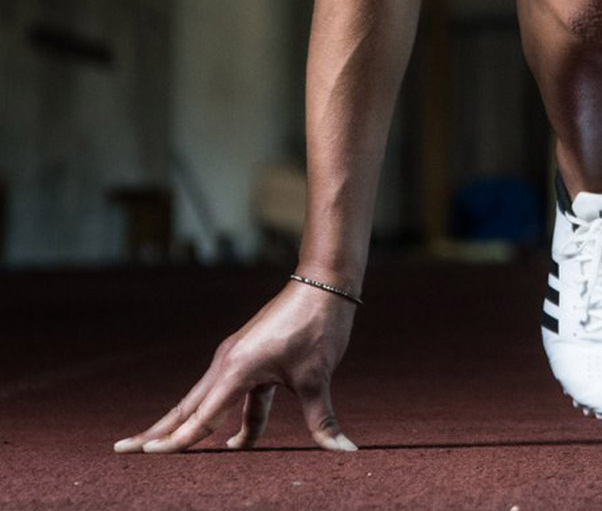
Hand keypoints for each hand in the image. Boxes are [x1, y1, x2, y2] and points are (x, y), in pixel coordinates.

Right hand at [112, 278, 358, 452]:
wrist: (325, 282)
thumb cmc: (318, 325)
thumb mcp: (318, 376)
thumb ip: (323, 419)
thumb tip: (345, 451)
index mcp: (236, 369)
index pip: (200, 417)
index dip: (174, 442)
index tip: (144, 455)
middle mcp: (228, 363)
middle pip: (187, 407)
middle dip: (157, 431)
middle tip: (121, 450)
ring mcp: (237, 358)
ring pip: (206, 401)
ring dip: (189, 427)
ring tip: (161, 450)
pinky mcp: (250, 357)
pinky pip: (232, 395)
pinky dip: (230, 419)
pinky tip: (235, 443)